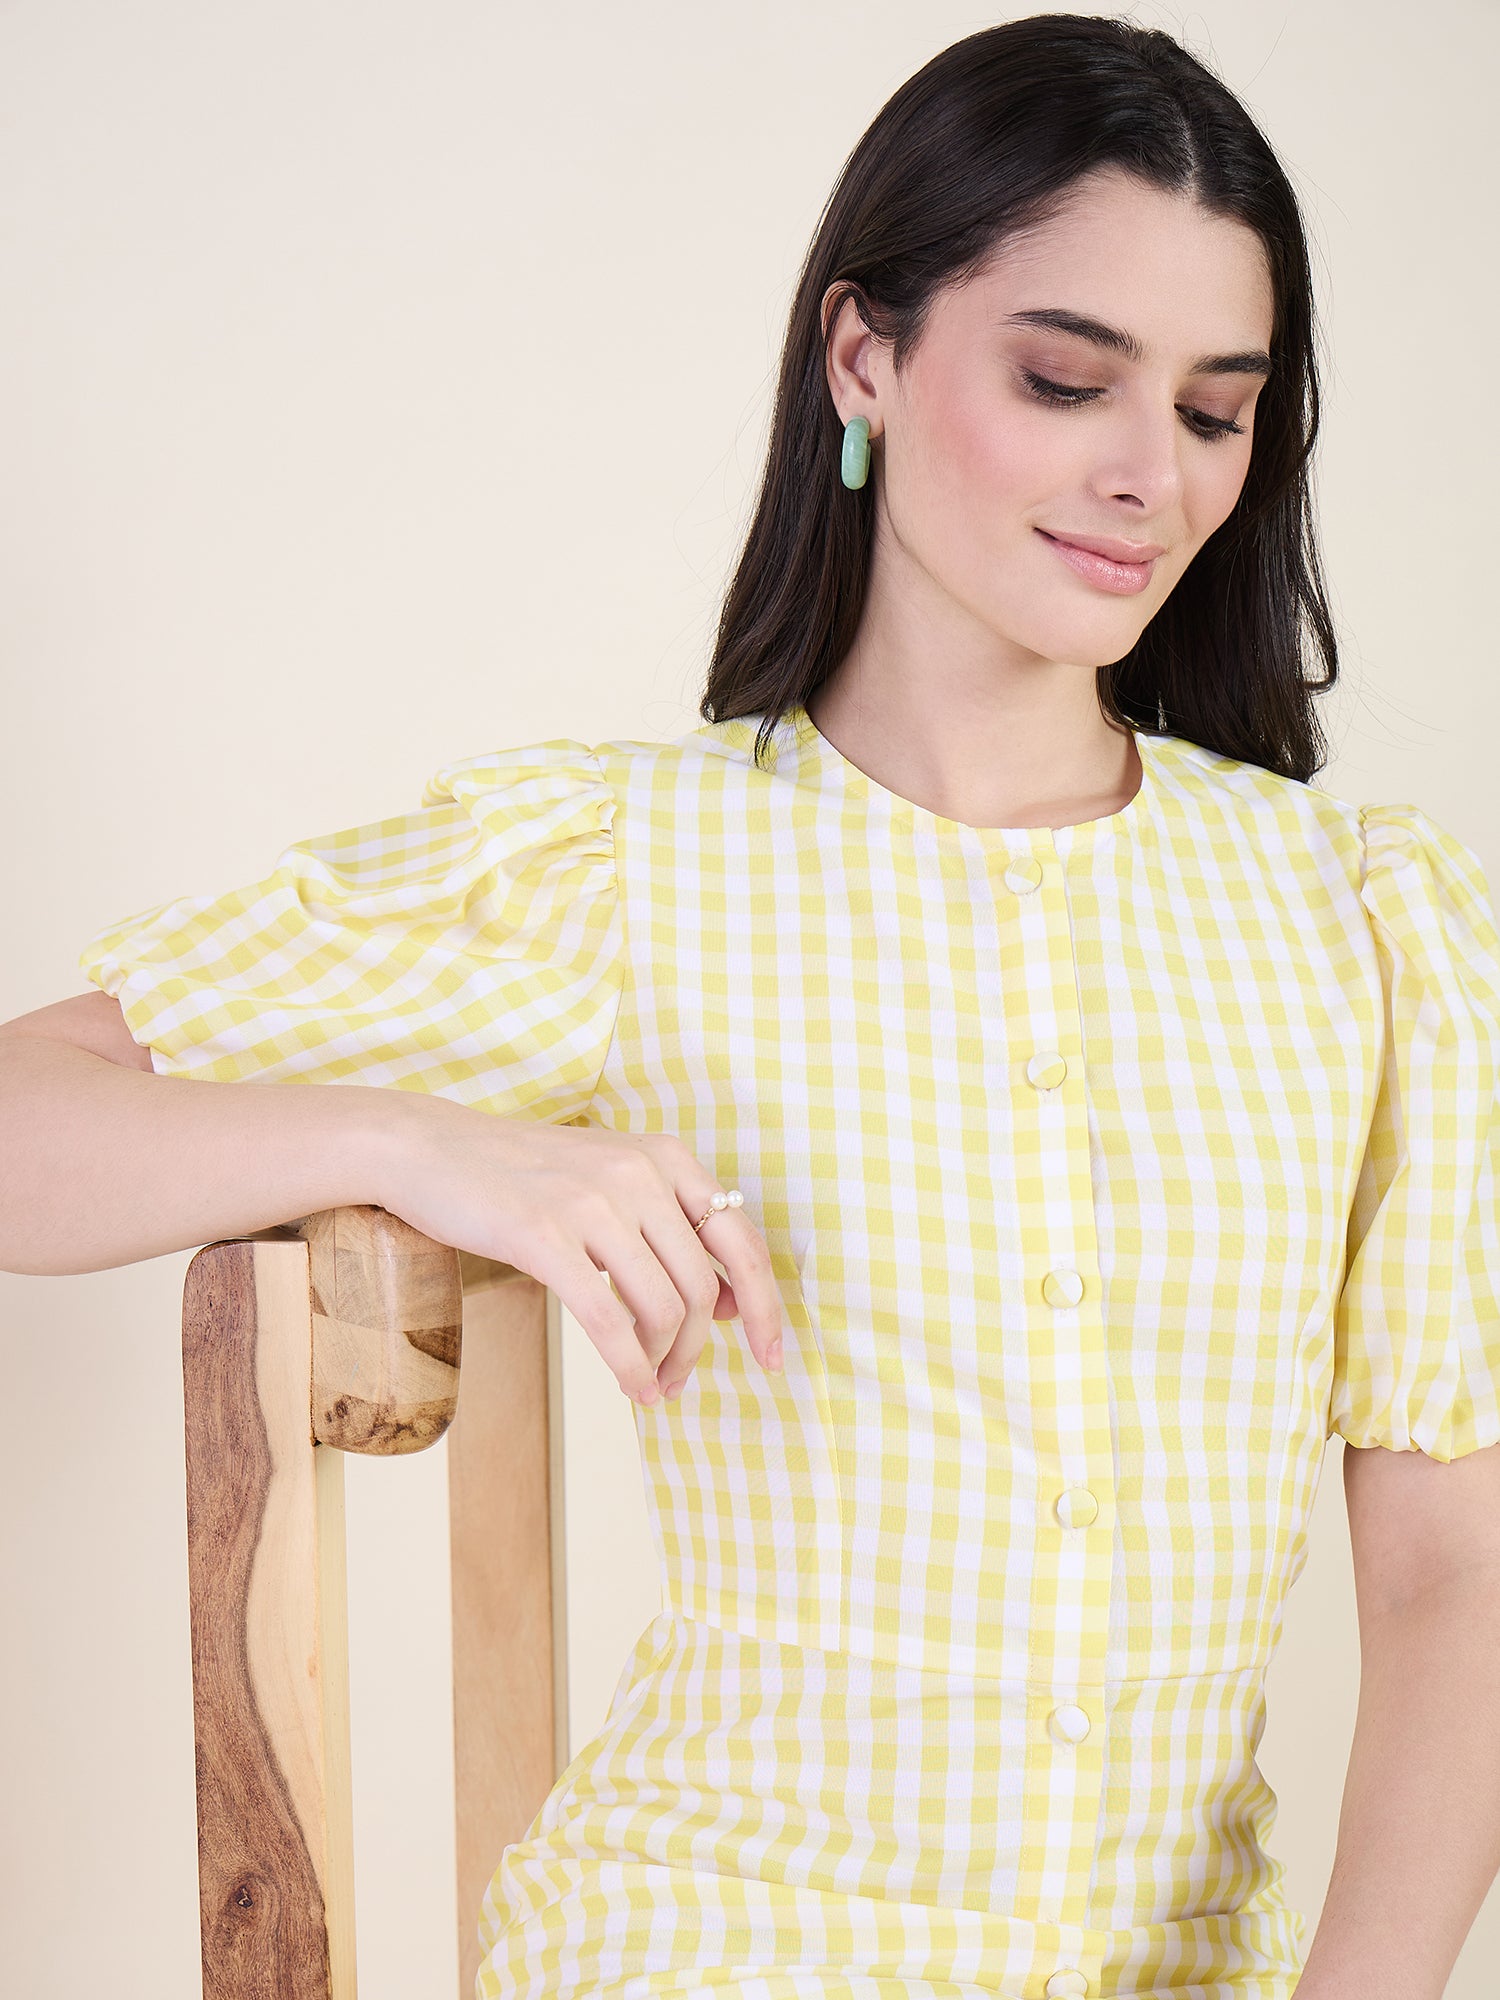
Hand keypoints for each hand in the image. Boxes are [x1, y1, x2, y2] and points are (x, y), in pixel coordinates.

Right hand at [374, 1096, 784, 1405]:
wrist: (433, 1149)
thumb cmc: (525, 1176)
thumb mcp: (612, 1184)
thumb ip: (671, 1231)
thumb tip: (731, 1303)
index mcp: (666, 1156)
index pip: (740, 1241)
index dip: (765, 1305)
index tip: (773, 1355)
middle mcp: (638, 1173)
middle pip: (701, 1286)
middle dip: (698, 1348)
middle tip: (680, 1381)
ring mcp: (592, 1202)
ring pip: (662, 1307)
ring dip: (663, 1362)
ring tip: (652, 1386)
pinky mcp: (543, 1235)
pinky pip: (608, 1319)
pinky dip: (630, 1366)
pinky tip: (633, 1388)